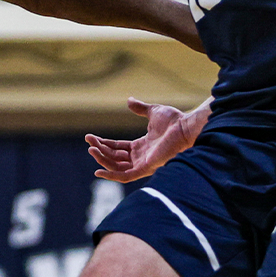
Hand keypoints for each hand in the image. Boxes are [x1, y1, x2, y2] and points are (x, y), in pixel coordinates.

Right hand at [85, 98, 207, 182]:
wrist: (186, 127)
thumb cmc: (175, 121)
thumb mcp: (153, 111)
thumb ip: (140, 108)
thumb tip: (129, 100)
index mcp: (142, 146)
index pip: (118, 148)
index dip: (104, 143)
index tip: (90, 138)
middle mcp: (141, 157)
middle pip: (114, 157)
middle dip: (100, 150)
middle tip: (89, 143)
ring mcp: (143, 163)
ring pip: (116, 166)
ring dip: (102, 160)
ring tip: (91, 150)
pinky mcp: (146, 168)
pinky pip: (125, 176)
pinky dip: (111, 176)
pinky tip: (98, 172)